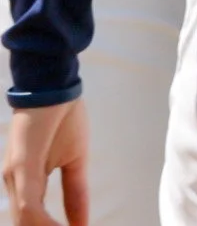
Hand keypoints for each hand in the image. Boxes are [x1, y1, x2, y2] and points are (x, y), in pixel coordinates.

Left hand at [7, 101, 87, 225]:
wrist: (54, 86)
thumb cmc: (63, 118)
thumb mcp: (76, 160)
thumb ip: (76, 192)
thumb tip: (82, 222)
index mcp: (24, 182)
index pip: (33, 221)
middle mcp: (12, 183)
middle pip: (26, 225)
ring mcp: (14, 177)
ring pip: (25, 221)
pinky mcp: (21, 168)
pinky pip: (29, 207)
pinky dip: (45, 224)